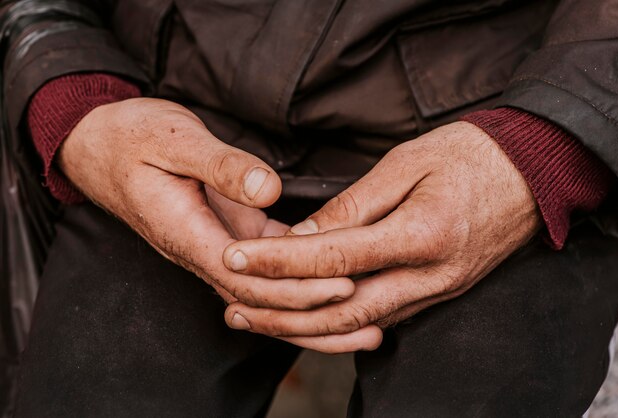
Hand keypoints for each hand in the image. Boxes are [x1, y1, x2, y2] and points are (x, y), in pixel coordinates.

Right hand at [59, 98, 353, 307]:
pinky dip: (300, 281)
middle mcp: (203, 252)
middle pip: (263, 303)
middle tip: (372, 323)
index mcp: (187, 234)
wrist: (100, 146)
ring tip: (364, 324)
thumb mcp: (175, 140)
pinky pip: (268, 270)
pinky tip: (336, 284)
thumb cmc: (132, 138)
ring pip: (267, 295)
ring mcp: (217, 247)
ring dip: (312, 311)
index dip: (294, 289)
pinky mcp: (229, 236)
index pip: (247, 280)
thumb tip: (270, 189)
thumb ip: (222, 165)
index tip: (342, 284)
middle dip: (315, 315)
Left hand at [221, 122, 540, 352]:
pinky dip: (337, 324)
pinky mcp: (437, 295)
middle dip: (282, 315)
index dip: (277, 259)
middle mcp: (429, 278)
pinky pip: (379, 318)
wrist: (533, 174)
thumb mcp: (405, 164)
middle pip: (342, 312)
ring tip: (257, 318)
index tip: (233, 256)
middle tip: (234, 307)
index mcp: (421, 236)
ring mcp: (436, 293)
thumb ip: (352, 207)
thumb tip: (303, 237)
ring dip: (304, 328)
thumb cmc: (469, 156)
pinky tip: (306, 319)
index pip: (333, 258)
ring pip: (358, 326)